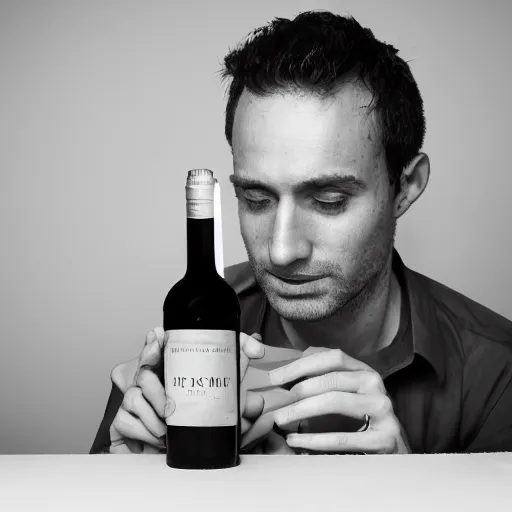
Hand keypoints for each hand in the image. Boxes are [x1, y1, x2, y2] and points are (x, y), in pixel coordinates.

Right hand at [109, 328, 265, 452]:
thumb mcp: (225, 384)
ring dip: (152, 418)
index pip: (155, 346)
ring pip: (134, 398)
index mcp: (169, 365)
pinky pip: (126, 422)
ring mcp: (135, 397)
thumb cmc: (204, 410)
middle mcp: (150, 379)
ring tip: (167, 429)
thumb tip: (257, 350)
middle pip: (143, 373)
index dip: (153, 342)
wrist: (190, 447)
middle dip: (154, 389)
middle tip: (170, 408)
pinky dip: (143, 432)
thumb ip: (239, 363)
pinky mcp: (125, 420)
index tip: (157, 336)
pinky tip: (157, 438)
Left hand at [269, 348, 410, 453]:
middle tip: (275, 401)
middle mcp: (375, 384)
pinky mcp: (384, 439)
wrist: (393, 455)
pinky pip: (342, 437)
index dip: (301, 364)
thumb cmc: (359, 421)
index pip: (332, 356)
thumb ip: (320, 376)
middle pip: (332, 378)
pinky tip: (295, 441)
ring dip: (302, 410)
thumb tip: (287, 365)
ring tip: (280, 419)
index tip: (275, 376)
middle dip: (299, 388)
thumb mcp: (342, 394)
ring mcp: (383, 410)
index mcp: (363, 370)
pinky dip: (314, 440)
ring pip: (336, 401)